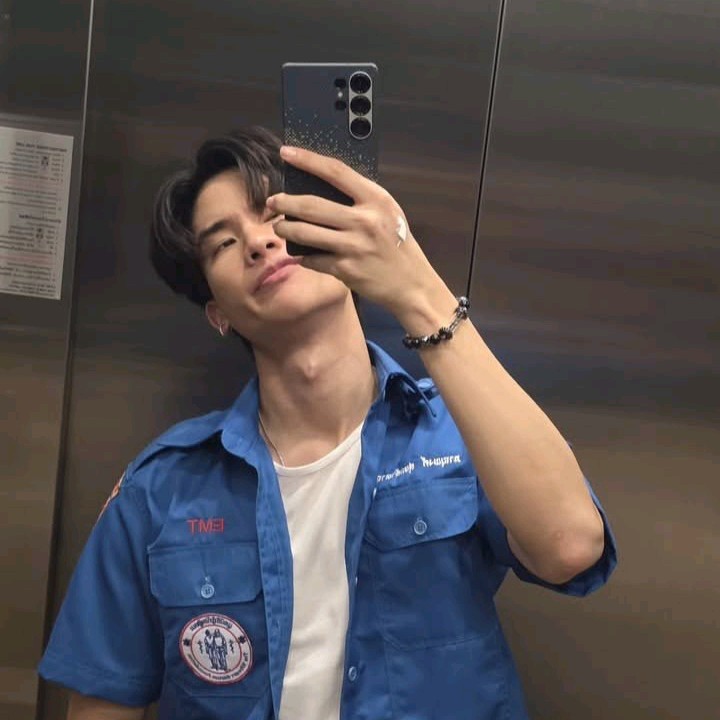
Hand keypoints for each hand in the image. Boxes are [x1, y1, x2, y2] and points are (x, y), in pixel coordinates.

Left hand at [267, 145, 448, 318]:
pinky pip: (313, 259)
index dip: (307, 160)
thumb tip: (319, 188)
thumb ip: (360, 199)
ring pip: (305, 233)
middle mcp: (365, 221)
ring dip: (286, 229)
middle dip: (285, 202)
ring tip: (280, 227)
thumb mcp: (387, 213)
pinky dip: (303, 257)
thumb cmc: (398, 246)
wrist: (412, 284)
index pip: (336, 171)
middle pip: (311, 205)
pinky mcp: (346, 269)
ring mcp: (354, 246)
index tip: (286, 152)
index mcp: (376, 199)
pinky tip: (302, 255)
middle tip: (273, 201)